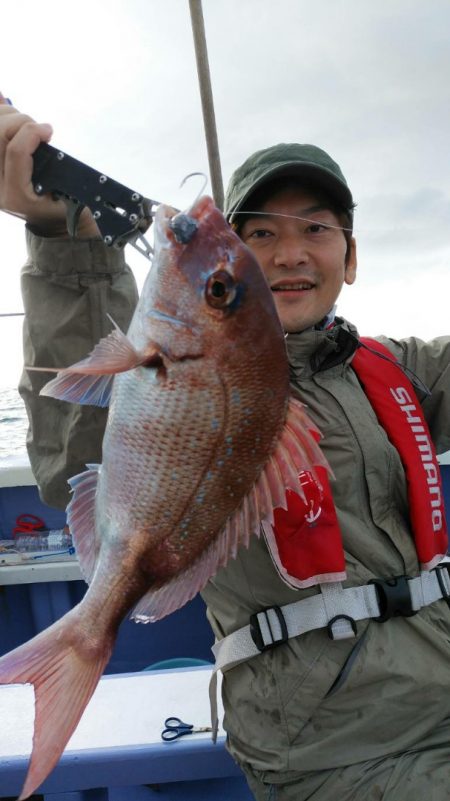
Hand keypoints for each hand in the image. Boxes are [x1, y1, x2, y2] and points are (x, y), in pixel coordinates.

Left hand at [0, 94, 97, 237]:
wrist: (45, 217)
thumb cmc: (61, 204)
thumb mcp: (69, 194)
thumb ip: (63, 169)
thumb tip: (47, 132)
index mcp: (17, 197)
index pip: (16, 152)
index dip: (33, 133)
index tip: (49, 131)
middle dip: (21, 122)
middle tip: (37, 129)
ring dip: (9, 116)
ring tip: (25, 126)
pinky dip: (1, 112)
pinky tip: (3, 101)